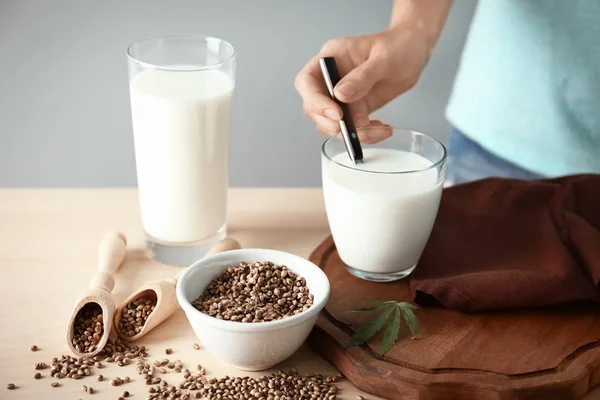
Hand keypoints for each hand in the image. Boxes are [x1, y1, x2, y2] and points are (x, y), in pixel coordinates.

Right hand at [295, 26, 432, 142]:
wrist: (413, 53)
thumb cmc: (398, 46)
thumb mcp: (383, 58)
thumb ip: (362, 77)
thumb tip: (340, 95)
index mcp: (331, 58)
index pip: (307, 82)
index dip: (316, 100)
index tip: (337, 113)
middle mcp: (331, 79)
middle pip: (314, 108)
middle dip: (331, 123)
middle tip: (352, 128)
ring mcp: (342, 96)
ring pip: (332, 123)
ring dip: (351, 133)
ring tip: (377, 129)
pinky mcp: (356, 109)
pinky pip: (351, 128)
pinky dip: (365, 134)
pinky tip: (382, 128)